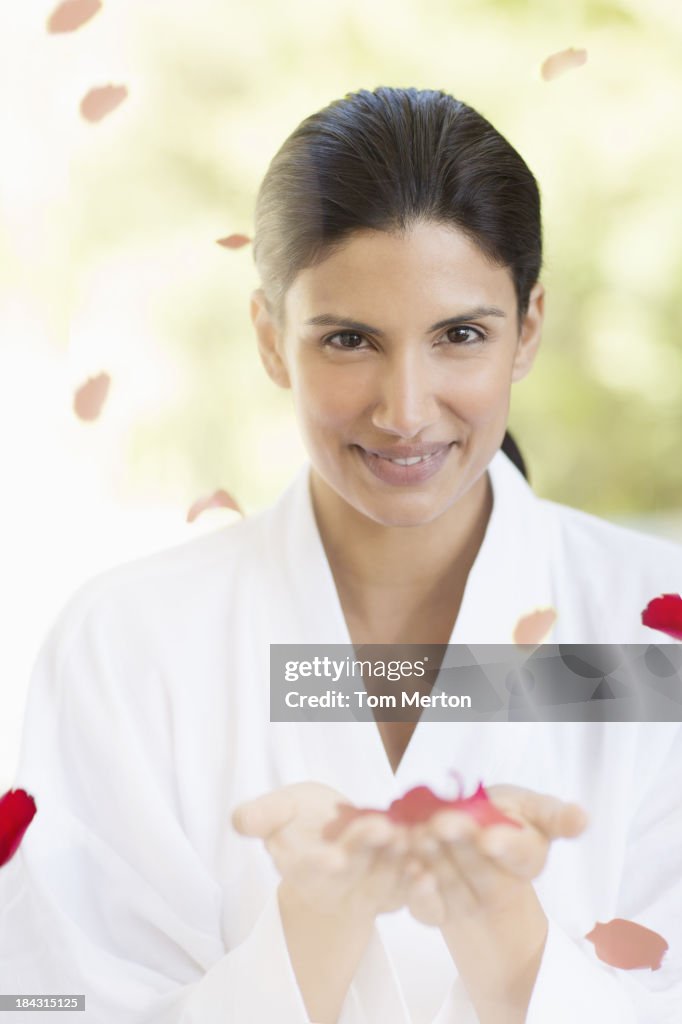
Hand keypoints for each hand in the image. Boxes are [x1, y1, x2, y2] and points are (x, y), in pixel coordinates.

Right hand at [232, 781, 411, 920]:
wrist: (334, 835)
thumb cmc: (303, 820)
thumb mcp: (280, 809)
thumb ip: (261, 815)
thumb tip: (239, 820)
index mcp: (302, 869)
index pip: (308, 871)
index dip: (319, 866)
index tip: (333, 858)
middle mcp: (336, 887)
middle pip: (352, 872)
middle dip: (367, 852)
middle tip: (382, 829)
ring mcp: (368, 892)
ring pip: (385, 881)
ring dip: (399, 862)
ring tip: (408, 835)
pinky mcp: (398, 890)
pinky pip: (413, 888)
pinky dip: (422, 879)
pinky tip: (431, 858)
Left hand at [403, 784, 587, 926]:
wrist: (469, 837)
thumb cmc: (502, 817)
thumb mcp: (530, 809)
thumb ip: (553, 814)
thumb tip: (584, 817)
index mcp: (526, 858)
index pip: (522, 855)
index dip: (506, 847)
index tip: (489, 837)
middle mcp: (498, 886)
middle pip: (481, 869)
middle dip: (461, 846)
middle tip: (443, 823)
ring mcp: (466, 901)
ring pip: (451, 883)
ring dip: (435, 862)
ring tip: (421, 835)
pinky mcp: (436, 910)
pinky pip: (427, 909)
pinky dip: (418, 893)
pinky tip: (410, 868)